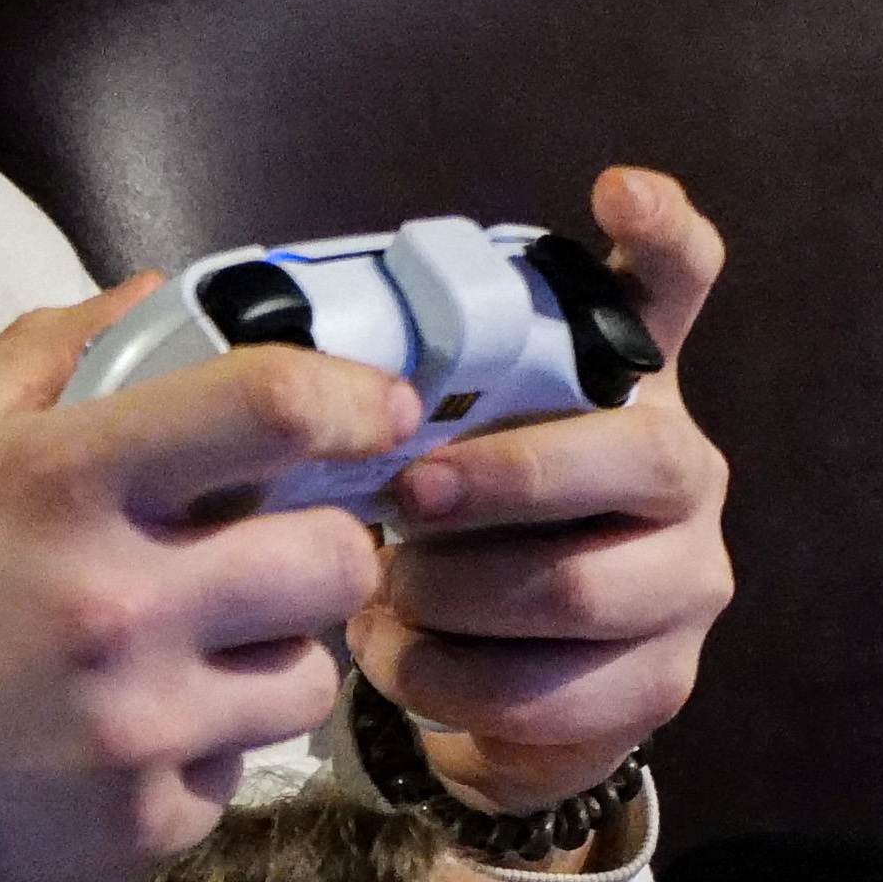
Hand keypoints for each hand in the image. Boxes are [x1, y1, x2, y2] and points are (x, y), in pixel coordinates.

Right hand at [0, 289, 408, 881]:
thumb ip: (50, 356)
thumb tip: (160, 293)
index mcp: (62, 486)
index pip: (267, 409)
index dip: (354, 400)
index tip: (378, 412)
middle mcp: (118, 604)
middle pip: (336, 557)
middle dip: (320, 546)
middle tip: (268, 553)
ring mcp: (140, 727)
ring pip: (310, 677)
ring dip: (270, 657)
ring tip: (189, 654)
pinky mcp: (147, 826)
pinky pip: (241, 770)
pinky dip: (205, 748)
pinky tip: (129, 735)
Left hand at [361, 167, 738, 805]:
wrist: (483, 682)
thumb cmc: (431, 528)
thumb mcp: (402, 439)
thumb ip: (357, 376)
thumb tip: (197, 318)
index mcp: (622, 381)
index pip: (675, 280)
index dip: (660, 233)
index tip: (614, 190)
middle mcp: (681, 466)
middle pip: (636, 455)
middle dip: (505, 478)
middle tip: (405, 499)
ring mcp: (685, 579)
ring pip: (581, 587)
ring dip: (456, 596)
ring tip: (385, 595)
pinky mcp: (658, 686)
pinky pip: (552, 690)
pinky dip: (451, 681)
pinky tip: (399, 659)